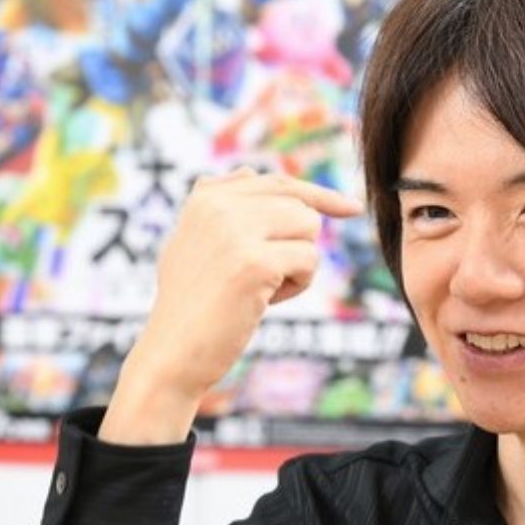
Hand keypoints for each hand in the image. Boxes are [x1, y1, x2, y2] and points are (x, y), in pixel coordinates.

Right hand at [98, 169, 364, 444]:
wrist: (172, 353)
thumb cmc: (189, 305)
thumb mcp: (194, 242)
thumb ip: (220, 206)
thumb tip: (248, 170)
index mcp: (207, 197)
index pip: (278, 182)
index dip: (320, 196)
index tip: (352, 209)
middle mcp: (218, 205)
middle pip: (300, 205)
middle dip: (297, 243)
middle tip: (267, 276)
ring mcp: (235, 231)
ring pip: (309, 227)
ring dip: (298, 263)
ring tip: (262, 287)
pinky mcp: (254, 262)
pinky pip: (309, 260)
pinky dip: (297, 285)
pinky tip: (265, 302)